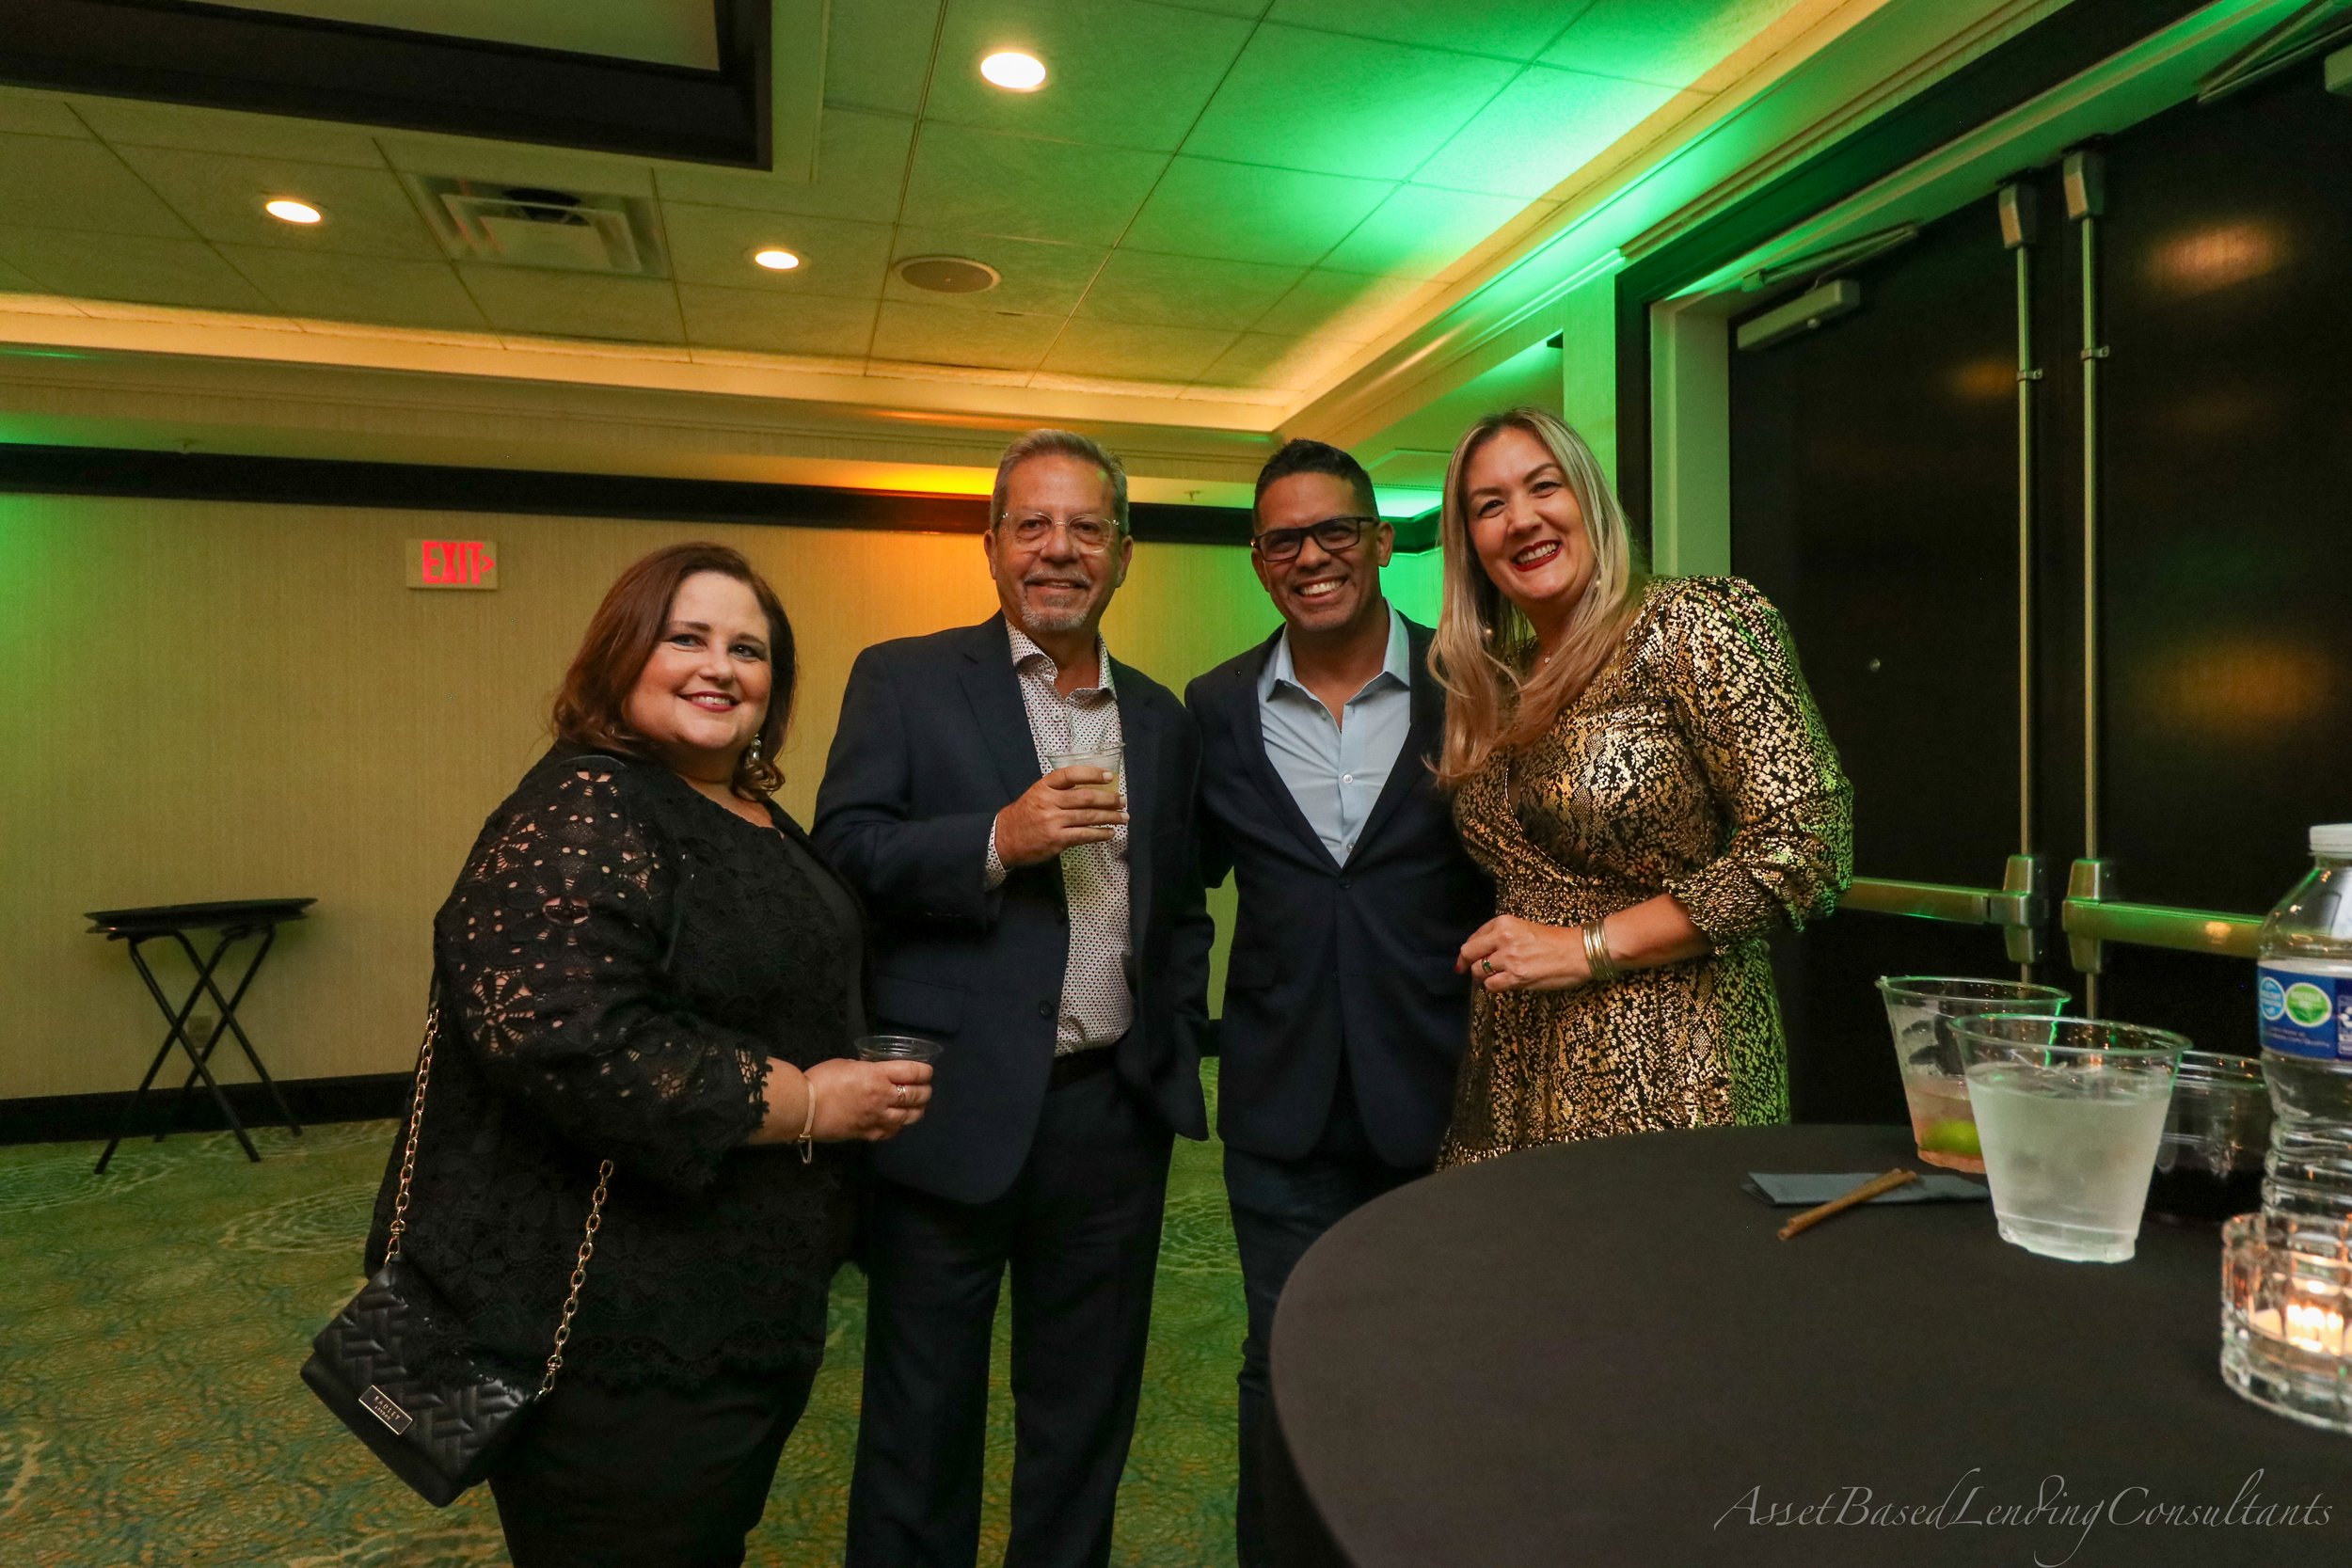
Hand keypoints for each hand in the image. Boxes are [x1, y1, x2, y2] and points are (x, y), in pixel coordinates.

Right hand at [806, 1058, 931, 1141]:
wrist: (803, 1108)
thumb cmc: (821, 1080)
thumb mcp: (848, 1064)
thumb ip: (866, 1069)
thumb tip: (874, 1073)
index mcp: (878, 1075)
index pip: (913, 1072)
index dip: (925, 1071)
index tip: (927, 1071)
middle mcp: (883, 1097)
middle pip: (916, 1096)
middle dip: (925, 1091)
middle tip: (925, 1089)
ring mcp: (877, 1118)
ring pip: (909, 1117)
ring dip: (917, 1110)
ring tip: (918, 1107)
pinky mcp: (868, 1134)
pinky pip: (892, 1131)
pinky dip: (899, 1126)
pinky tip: (898, 1122)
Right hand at [993, 766, 1125, 867]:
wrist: (1003, 839)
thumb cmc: (1024, 815)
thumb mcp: (1036, 794)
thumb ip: (1059, 791)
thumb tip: (1091, 791)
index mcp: (1044, 786)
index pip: (1071, 775)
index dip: (1092, 774)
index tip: (1109, 777)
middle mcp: (1049, 802)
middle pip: (1085, 797)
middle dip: (1108, 799)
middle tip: (1122, 801)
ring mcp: (1053, 821)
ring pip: (1088, 816)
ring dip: (1110, 817)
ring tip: (1123, 817)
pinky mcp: (1056, 840)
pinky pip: (1084, 835)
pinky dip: (1100, 834)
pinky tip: (1109, 832)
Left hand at [1457, 916, 1589, 992]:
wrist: (1579, 951)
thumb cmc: (1556, 940)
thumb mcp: (1524, 928)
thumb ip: (1502, 937)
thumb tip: (1480, 953)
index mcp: (1504, 922)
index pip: (1474, 937)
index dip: (1468, 951)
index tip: (1465, 959)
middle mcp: (1503, 938)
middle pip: (1469, 953)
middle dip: (1466, 964)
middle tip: (1466, 972)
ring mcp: (1509, 958)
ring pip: (1478, 971)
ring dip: (1483, 977)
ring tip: (1494, 978)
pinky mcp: (1517, 976)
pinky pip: (1492, 986)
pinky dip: (1494, 987)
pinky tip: (1504, 984)